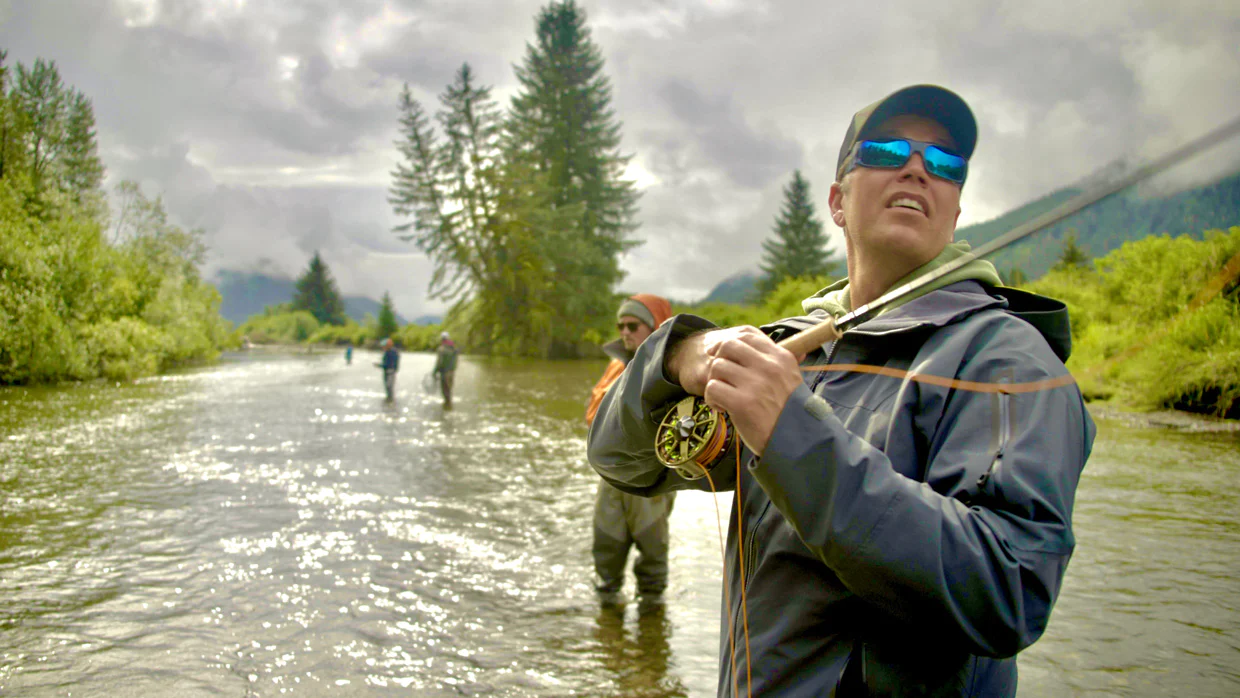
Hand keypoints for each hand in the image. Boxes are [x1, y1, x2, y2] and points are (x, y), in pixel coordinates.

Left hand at [700, 327, 803, 456]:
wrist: (798, 442)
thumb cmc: (790, 411)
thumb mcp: (790, 378)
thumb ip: (772, 361)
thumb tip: (753, 341)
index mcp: (781, 358)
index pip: (747, 334)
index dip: (727, 342)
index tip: (718, 352)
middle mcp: (769, 366)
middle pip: (728, 345)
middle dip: (718, 359)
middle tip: (720, 377)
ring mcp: (755, 384)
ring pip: (717, 367)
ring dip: (715, 382)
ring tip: (725, 397)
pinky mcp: (742, 403)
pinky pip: (712, 388)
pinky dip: (712, 399)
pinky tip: (724, 408)